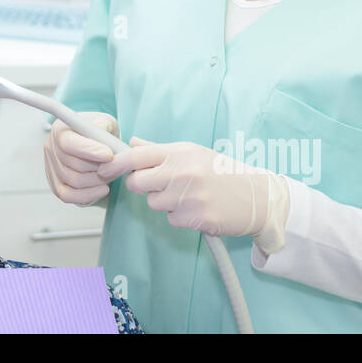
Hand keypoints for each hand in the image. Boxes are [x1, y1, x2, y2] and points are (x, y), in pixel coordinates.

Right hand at [43, 112, 120, 205]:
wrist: (96, 146)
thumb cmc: (99, 133)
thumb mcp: (105, 122)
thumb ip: (103, 124)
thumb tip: (100, 128)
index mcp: (60, 130)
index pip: (69, 143)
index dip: (89, 150)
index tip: (109, 155)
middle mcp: (51, 148)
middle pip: (74, 165)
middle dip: (100, 168)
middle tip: (117, 166)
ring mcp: (52, 168)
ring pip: (75, 181)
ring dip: (98, 180)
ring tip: (112, 174)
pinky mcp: (56, 185)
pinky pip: (69, 196)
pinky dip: (89, 195)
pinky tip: (103, 188)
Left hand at [97, 137, 290, 250]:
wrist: (257, 196)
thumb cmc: (223, 172)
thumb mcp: (192, 153)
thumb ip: (159, 150)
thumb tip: (132, 143)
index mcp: (179, 152)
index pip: (136, 156)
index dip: (115, 163)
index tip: (104, 169)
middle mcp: (182, 172)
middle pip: (137, 183)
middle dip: (142, 187)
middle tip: (161, 185)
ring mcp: (189, 195)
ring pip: (154, 204)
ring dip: (166, 203)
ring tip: (189, 196)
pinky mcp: (196, 217)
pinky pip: (172, 219)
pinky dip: (181, 217)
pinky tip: (198, 209)